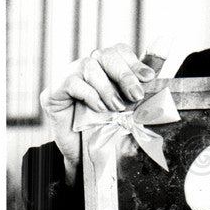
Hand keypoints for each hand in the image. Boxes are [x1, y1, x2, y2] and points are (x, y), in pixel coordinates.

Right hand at [40, 43, 156, 182]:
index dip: (134, 61)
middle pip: (105, 55)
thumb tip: (157, 73)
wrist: (85, 158)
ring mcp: (68, 77)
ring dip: (107, 88)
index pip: (118, 51)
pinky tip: (99, 109)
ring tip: (117, 108)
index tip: (149, 77)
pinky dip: (90, 94)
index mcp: (105, 69)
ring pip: (89, 66)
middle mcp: (86, 68)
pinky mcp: (53, 91)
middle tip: (136, 95)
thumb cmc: (109, 132)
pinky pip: (72, 82)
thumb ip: (140, 91)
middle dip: (125, 74)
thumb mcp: (130, 110)